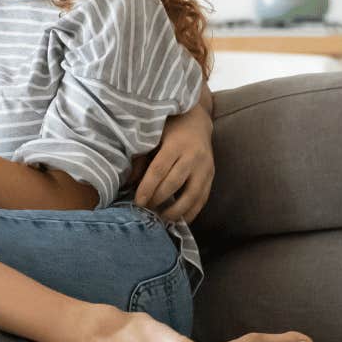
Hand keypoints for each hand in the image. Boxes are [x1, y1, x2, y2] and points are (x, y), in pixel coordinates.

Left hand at [133, 107, 214, 223]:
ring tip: (161, 220)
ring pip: (192, 195)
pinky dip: (191, 212)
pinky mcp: (212, 176)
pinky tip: (179, 220)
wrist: (197, 120)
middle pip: (174, 183)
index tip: (138, 202)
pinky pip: (203, 198)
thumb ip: (141, 159)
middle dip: (158, 200)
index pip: (159, 170)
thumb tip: (129, 184)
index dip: (147, 188)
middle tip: (145, 211)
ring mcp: (205, 167)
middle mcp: (193, 156)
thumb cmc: (169, 129)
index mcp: (176, 144)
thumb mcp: (153, 137)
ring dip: (176, 211)